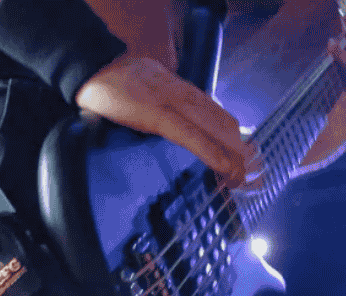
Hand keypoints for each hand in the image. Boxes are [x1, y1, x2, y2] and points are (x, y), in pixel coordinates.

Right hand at [74, 54, 265, 190]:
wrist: (92, 70)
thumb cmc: (113, 86)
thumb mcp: (146, 93)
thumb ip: (162, 107)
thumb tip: (171, 124)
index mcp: (180, 90)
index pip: (216, 114)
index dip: (234, 136)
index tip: (245, 157)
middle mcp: (183, 94)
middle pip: (223, 122)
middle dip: (240, 150)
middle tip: (254, 174)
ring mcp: (172, 103)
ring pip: (215, 129)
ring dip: (233, 155)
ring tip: (246, 176)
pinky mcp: (158, 114)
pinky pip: (191, 135)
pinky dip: (211, 152)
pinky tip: (224, 165)